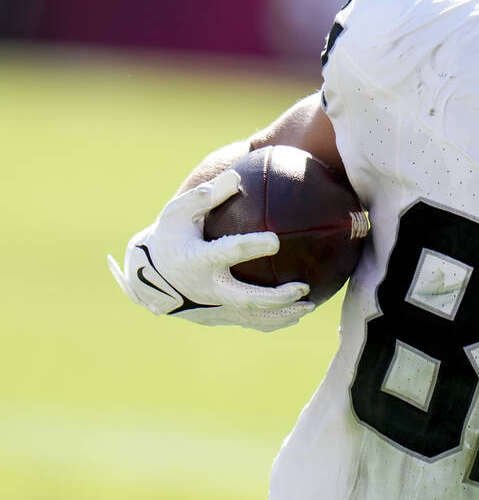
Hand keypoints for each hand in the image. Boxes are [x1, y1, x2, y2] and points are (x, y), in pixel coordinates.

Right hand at [107, 169, 313, 331]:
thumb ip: (206, 197)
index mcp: (197, 259)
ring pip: (251, 316)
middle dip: (275, 297)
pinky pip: (249, 323)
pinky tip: (297, 315)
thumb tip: (236, 177)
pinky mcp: (218, 318)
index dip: (250, 247)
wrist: (147, 278)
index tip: (275, 240)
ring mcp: (213, 307)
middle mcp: (206, 288)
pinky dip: (273, 322)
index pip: (227, 252)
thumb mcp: (179, 213)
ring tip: (310, 307)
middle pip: (245, 297)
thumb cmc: (170, 236)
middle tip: (302, 288)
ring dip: (282, 314)